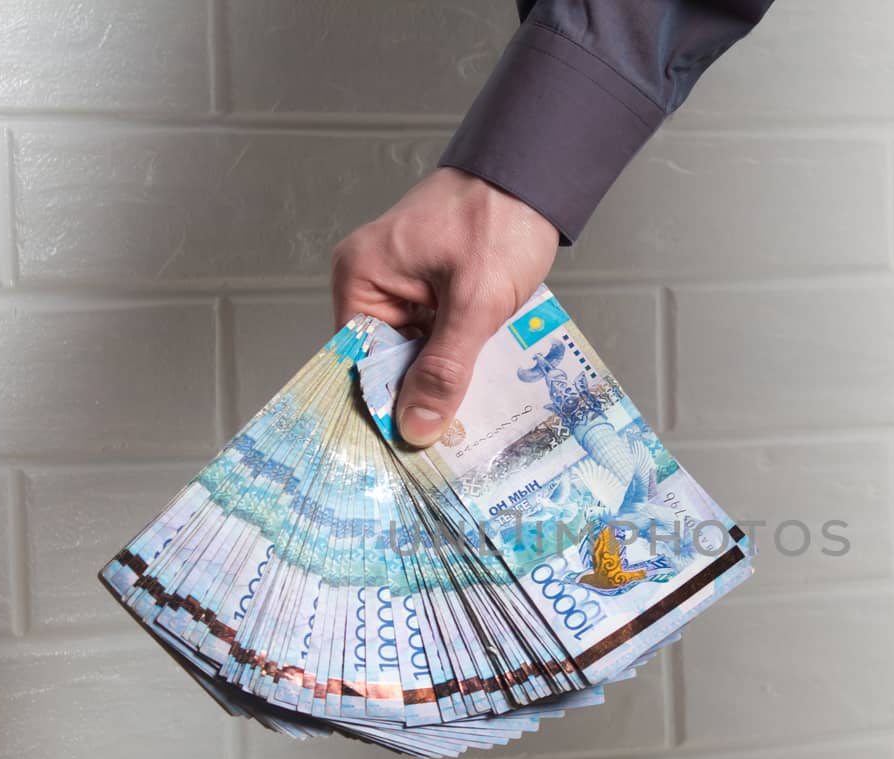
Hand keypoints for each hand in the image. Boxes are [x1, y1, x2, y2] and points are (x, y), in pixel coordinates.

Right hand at [331, 166, 559, 445]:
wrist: (536, 173)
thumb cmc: (499, 219)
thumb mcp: (474, 302)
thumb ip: (445, 368)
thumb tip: (415, 426)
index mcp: (361, 278)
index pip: (357, 361)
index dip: (383, 405)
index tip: (409, 449)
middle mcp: (372, 283)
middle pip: (387, 362)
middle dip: (419, 397)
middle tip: (448, 446)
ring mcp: (404, 287)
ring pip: (417, 355)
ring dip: (444, 381)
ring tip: (468, 423)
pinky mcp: (434, 291)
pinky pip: (438, 339)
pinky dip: (459, 359)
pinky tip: (481, 386)